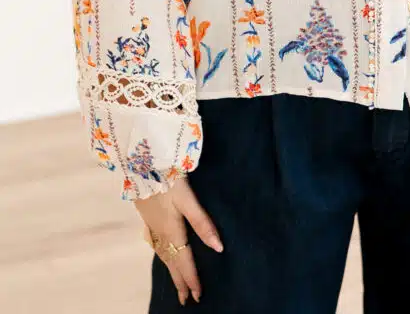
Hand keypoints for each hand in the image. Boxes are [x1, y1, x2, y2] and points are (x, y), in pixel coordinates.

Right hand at [134, 176, 222, 305]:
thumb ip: (202, 222)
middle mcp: (160, 230)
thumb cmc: (167, 177)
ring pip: (161, 252)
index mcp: (171, 229)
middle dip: (179, 280)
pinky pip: (154, 242)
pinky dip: (160, 253)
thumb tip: (218, 248)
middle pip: (171, 260)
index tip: (197, 295)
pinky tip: (160, 249)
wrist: (140, 161)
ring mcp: (151, 222)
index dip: (191, 278)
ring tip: (175, 280)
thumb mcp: (188, 199)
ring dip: (169, 268)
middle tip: (185, 299)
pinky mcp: (146, 213)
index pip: (184, 260)